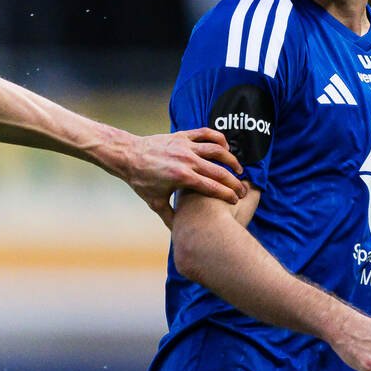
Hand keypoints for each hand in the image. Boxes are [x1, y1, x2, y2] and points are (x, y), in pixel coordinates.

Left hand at [118, 128, 242, 223]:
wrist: (128, 155)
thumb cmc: (141, 180)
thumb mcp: (155, 202)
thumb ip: (170, 218)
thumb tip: (180, 236)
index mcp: (182, 178)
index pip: (212, 188)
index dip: (227, 195)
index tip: (237, 200)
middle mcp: (187, 160)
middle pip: (219, 171)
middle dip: (234, 182)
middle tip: (242, 190)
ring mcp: (185, 146)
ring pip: (217, 150)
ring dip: (231, 159)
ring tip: (238, 169)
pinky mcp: (182, 135)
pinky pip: (206, 133)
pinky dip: (219, 139)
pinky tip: (225, 147)